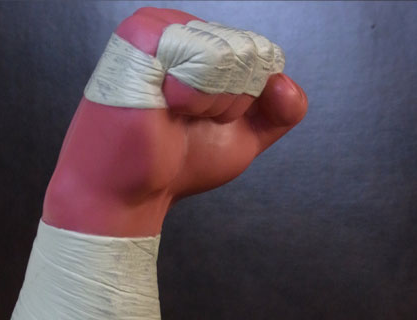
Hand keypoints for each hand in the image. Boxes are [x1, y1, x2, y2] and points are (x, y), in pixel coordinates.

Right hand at [43, 7, 307, 235]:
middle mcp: (182, 29)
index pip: (262, 55)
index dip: (246, 101)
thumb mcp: (242, 138)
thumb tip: (284, 82)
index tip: (207, 120)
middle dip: (231, 103)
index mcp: (202, 46)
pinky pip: (206, 59)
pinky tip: (163, 105)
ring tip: (173, 114)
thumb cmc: (174, 165)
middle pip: (251, 53)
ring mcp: (161, 27)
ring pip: (232, 56)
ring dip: (211, 103)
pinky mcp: (143, 36)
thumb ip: (277, 113)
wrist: (132, 194)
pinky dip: (194, 97)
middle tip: (187, 120)